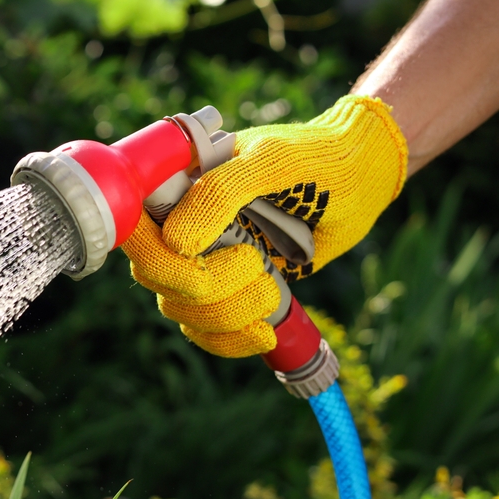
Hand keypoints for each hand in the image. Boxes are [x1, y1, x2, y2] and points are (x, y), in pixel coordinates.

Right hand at [122, 95, 407, 357]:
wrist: (362, 179)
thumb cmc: (318, 157)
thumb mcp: (271, 161)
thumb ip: (220, 193)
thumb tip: (176, 244)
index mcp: (178, 184)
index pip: (136, 228)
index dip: (152, 252)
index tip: (190, 257)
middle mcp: (180, 223)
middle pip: (157, 275)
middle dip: (206, 285)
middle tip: (255, 263)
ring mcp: (202, 259)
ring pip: (180, 308)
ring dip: (226, 313)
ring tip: (271, 289)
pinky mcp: (228, 290)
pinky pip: (204, 330)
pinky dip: (229, 341)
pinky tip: (262, 332)